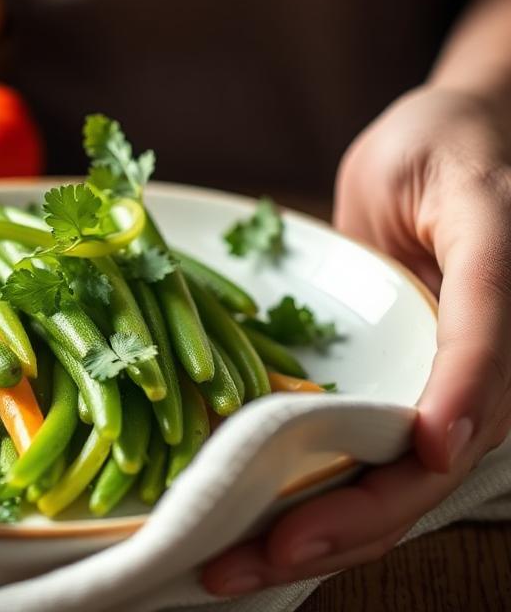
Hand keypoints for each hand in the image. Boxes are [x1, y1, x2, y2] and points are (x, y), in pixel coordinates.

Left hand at [202, 86, 510, 594]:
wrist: (436, 149)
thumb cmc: (442, 151)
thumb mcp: (458, 189)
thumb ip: (476, 277)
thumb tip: (445, 413)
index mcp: (501, 303)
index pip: (488, 361)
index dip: (460, 404)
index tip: (424, 450)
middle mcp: (480, 366)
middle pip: (429, 463)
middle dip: (354, 516)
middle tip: (269, 553)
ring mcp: (431, 388)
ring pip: (390, 484)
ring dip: (319, 533)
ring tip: (234, 569)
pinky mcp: (388, 393)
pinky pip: (357, 461)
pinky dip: (309, 504)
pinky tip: (250, 535)